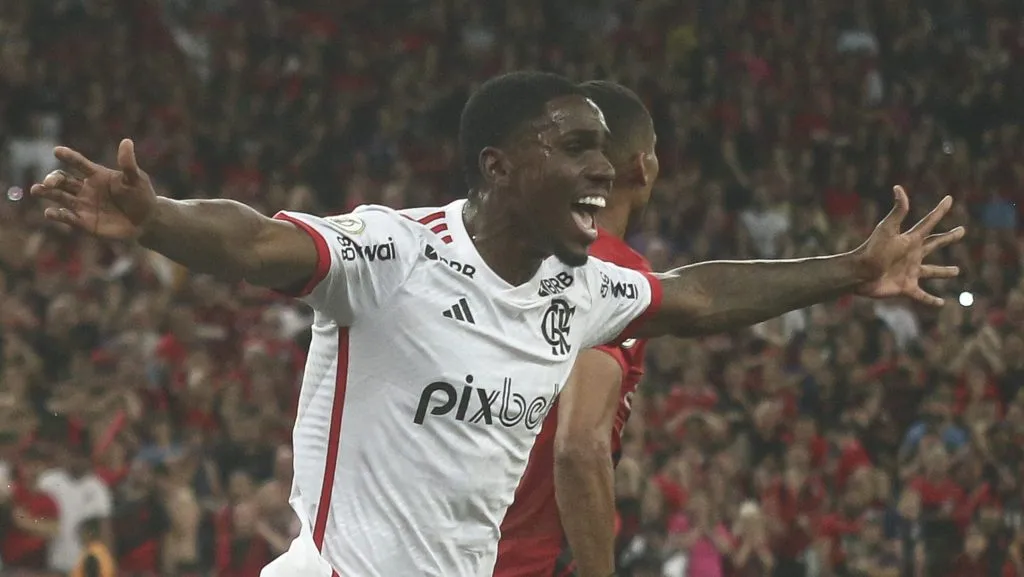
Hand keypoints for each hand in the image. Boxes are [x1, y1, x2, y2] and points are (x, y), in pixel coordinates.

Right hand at [30, 139, 156, 240]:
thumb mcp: (136, 179)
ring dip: (47, 194)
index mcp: (97, 175)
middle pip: (63, 180)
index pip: (79, 163)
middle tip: (48, 182)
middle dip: (53, 179)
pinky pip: (68, 217)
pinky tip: (50, 212)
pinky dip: (58, 215)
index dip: (69, 157)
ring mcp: (83, 205)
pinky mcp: (84, 222)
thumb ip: (128, 163)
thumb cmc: (141, 196)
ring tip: (36, 190)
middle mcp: (86, 188)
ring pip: (60, 197)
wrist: (147, 221)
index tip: (57, 151)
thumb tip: (126, 141)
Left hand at [854, 186, 964, 305]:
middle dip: (948, 238)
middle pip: (935, 244)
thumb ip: (898, 210)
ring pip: (932, 271)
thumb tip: (899, 187)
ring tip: (957, 271)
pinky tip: (942, 304)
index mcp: (910, 240)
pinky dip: (932, 300)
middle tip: (961, 231)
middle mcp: (912, 254)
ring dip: (944, 272)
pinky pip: (922, 295)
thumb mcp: (887, 228)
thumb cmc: (872, 250)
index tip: (949, 199)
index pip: (928, 223)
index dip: (939, 211)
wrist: (859, 273)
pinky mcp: (906, 287)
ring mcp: (910, 271)